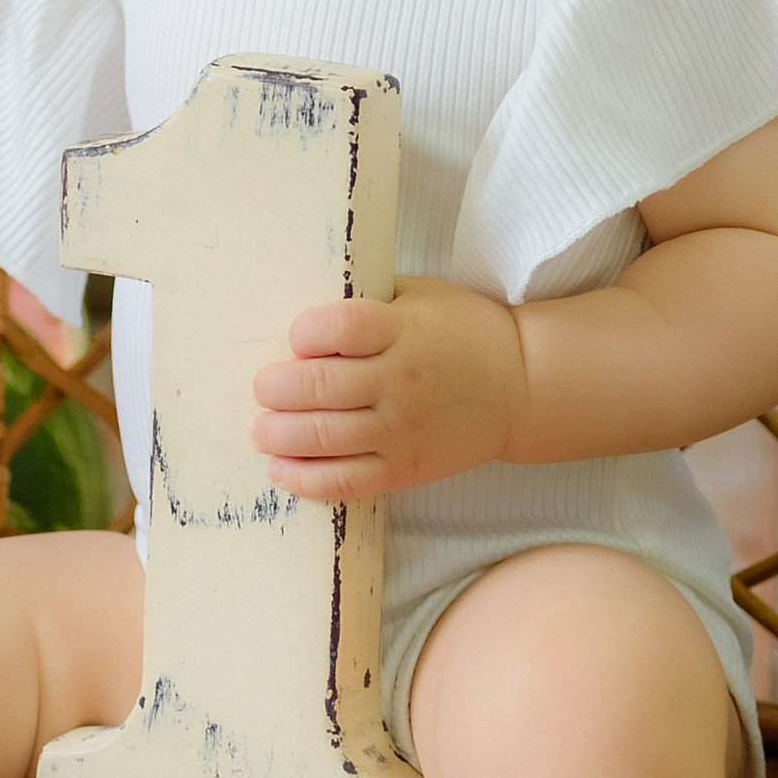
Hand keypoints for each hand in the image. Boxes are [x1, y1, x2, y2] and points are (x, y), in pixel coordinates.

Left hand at [250, 277, 528, 500]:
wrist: (519, 385)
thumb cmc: (461, 331)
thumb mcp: (420, 296)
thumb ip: (367, 302)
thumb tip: (300, 306)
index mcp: (404, 330)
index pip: (342, 327)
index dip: (306, 332)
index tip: (295, 337)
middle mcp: (400, 381)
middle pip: (323, 386)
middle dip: (276, 389)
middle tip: (262, 388)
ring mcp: (402, 430)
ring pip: (327, 437)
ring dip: (279, 435)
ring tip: (258, 430)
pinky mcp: (405, 469)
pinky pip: (347, 481)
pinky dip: (306, 480)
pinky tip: (280, 470)